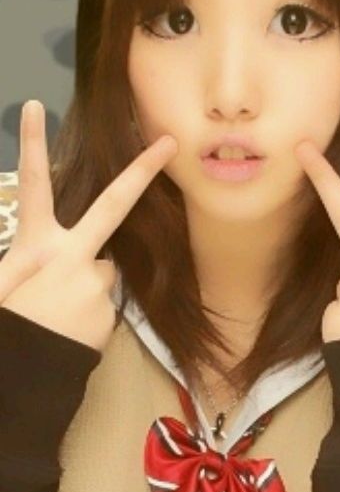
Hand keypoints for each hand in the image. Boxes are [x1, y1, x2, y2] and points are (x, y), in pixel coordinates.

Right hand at [0, 100, 177, 350]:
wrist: (20, 384)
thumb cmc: (7, 327)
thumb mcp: (2, 285)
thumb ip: (24, 262)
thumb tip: (47, 255)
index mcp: (36, 246)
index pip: (33, 186)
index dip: (30, 145)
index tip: (33, 107)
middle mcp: (74, 258)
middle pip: (112, 206)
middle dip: (142, 171)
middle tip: (170, 143)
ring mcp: (97, 285)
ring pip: (99, 272)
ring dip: (84, 285)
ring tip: (56, 316)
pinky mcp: (111, 314)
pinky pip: (101, 304)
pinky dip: (88, 313)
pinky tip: (67, 331)